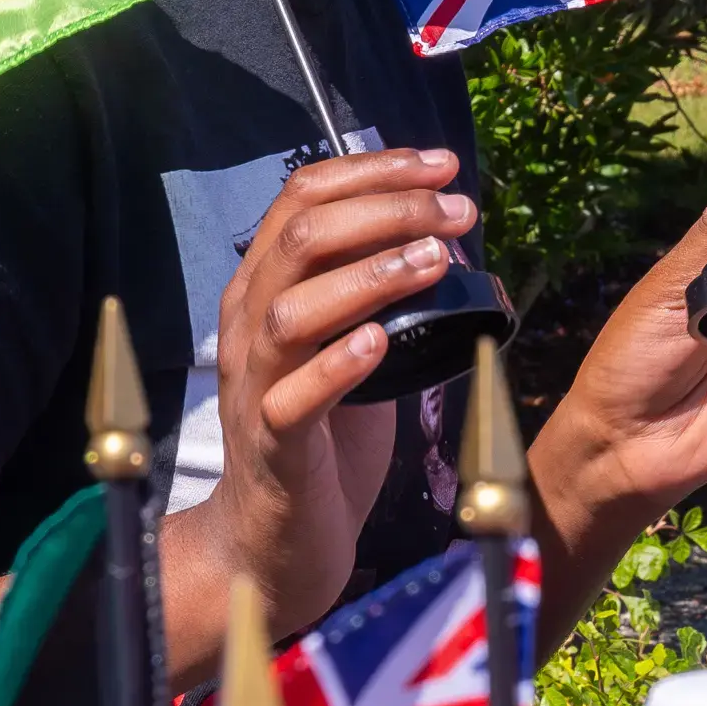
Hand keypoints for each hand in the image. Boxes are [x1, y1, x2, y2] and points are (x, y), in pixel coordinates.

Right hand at [194, 145, 477, 634]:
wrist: (276, 539)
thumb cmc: (326, 437)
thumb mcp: (352, 343)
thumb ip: (379, 291)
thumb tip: (447, 236)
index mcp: (265, 288)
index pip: (303, 197)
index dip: (374, 170)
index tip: (442, 165)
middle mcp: (247, 325)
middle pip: (301, 237)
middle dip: (387, 210)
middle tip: (458, 213)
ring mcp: (253, 384)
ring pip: (290, 309)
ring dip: (368, 275)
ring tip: (435, 260)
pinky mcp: (271, 445)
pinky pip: (291, 397)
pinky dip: (337, 364)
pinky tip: (381, 343)